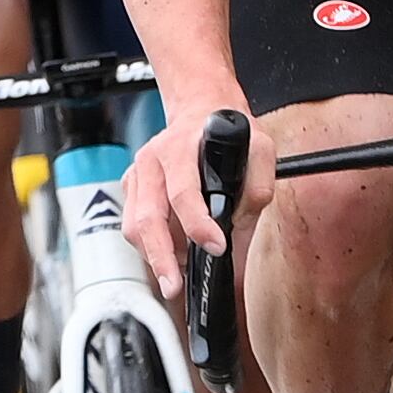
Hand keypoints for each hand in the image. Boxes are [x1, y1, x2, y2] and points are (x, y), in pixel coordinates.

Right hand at [122, 99, 278, 299]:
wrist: (200, 106)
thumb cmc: (228, 130)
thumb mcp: (260, 148)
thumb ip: (257, 187)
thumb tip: (240, 229)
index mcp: (180, 147)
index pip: (183, 192)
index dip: (197, 224)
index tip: (216, 246)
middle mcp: (152, 161)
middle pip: (146, 218)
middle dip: (161, 258)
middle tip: (176, 286)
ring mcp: (138, 175)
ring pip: (135, 228)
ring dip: (156, 257)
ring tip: (179, 273)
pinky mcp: (132, 188)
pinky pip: (134, 226)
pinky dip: (152, 247)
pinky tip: (173, 254)